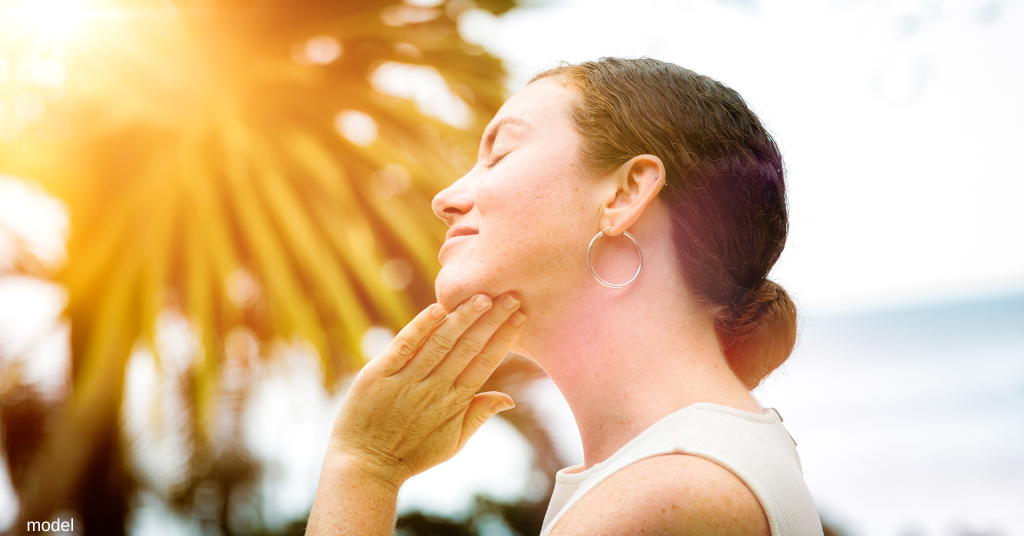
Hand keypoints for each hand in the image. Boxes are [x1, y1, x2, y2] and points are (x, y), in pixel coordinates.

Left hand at [326, 293, 525, 487]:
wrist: (365, 466)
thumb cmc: (411, 454)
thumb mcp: (452, 443)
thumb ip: (480, 415)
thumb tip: (510, 398)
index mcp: (455, 403)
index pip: (485, 363)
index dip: (503, 338)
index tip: (519, 315)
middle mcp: (434, 389)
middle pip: (468, 347)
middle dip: (491, 320)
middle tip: (509, 295)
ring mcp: (406, 381)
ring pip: (440, 343)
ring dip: (463, 318)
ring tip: (481, 296)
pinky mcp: (378, 375)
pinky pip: (403, 346)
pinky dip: (420, 326)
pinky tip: (437, 308)